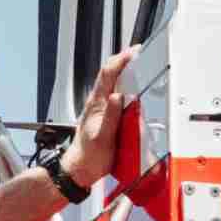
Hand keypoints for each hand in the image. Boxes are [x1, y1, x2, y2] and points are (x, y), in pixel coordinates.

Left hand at [67, 49, 132, 179]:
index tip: (133, 52)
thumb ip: (110, 116)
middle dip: (124, 60)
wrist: (81, 169)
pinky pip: (115, 95)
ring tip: (137, 63)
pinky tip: (132, 87)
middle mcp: (97, 103)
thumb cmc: (89, 156)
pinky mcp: (105, 115)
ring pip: (112, 83)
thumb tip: (117, 97)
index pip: (107, 74)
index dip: (120, 60)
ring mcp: (100, 108)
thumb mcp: (102, 137)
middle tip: (139, 52)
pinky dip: (124, 86)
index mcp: (96, 104)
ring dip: (124, 71)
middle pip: (110, 73)